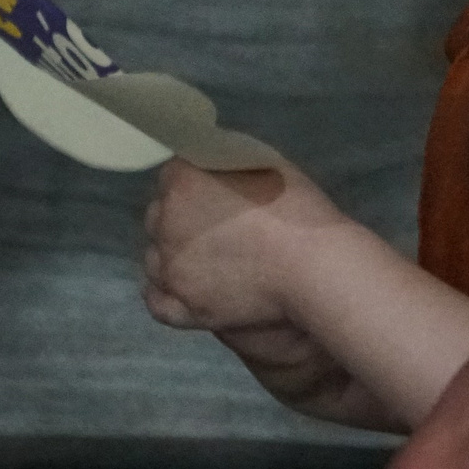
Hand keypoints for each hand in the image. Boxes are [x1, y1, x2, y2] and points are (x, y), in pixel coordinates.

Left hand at [140, 155, 353, 332]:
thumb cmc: (296, 209)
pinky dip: (166, 293)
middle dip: (181, 218)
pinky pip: (156, 301)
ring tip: (208, 260)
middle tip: (216, 227)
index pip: (170, 177)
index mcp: (182, 182)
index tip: (214, 193)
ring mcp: (171, 268)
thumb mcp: (261, 163)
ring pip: (154, 258)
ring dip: (174, 254)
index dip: (193, 184)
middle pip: (159, 216)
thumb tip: (209, 166)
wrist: (314, 265)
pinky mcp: (183, 306)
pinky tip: (187, 287)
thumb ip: (224, 163)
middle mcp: (165, 223)